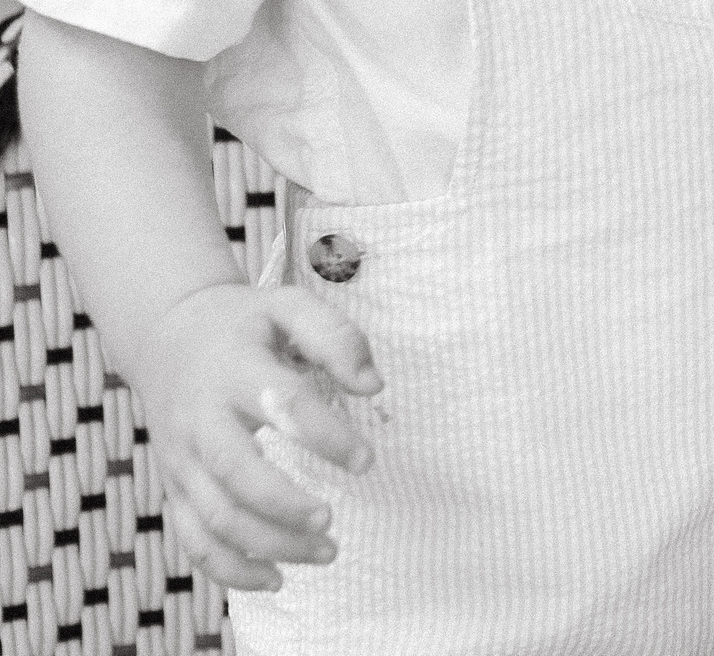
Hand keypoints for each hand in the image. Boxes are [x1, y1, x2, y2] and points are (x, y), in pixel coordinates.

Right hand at [131, 281, 379, 591]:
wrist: (166, 338)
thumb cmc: (244, 325)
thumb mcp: (288, 306)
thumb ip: (336, 337)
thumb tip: (374, 385)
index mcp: (233, 370)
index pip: (281, 403)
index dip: (325, 434)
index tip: (367, 460)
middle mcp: (200, 420)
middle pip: (235, 473)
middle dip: (284, 504)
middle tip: (332, 521)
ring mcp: (181, 459)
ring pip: (214, 517)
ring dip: (268, 544)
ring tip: (327, 552)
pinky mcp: (174, 487)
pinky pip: (192, 539)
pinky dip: (229, 569)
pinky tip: (276, 578)